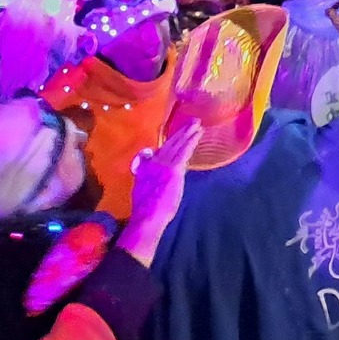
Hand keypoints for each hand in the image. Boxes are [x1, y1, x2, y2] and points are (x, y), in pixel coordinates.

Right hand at [119, 121, 201, 264]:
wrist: (147, 217)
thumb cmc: (145, 210)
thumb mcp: (140, 191)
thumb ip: (145, 177)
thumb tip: (151, 170)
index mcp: (144, 168)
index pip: (156, 152)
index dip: (167, 144)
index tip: (175, 137)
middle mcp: (152, 163)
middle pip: (168, 144)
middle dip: (180, 133)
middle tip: (191, 122)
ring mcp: (163, 165)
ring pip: (177, 144)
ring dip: (188, 133)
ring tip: (197, 124)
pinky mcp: (173, 169)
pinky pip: (184, 151)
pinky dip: (191, 141)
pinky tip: (198, 133)